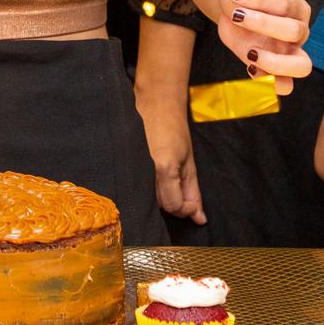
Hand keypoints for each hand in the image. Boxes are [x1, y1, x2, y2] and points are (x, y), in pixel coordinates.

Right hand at [137, 91, 203, 223]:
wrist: (155, 104)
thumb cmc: (175, 129)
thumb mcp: (190, 163)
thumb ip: (194, 192)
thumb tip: (199, 219)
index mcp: (163, 169)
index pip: (173, 206)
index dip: (187, 209)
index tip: (192, 202)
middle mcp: (144, 171)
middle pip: (159, 206)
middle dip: (174, 201)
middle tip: (179, 185)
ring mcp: (132, 168)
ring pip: (146, 199)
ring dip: (159, 195)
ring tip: (165, 176)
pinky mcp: (124, 166)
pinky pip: (137, 188)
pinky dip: (147, 188)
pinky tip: (151, 174)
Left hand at [211, 0, 311, 95]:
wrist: (236, 13)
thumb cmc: (242, 1)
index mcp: (295, 6)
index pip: (284, 3)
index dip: (259, 0)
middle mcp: (300, 31)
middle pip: (294, 31)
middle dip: (264, 24)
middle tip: (237, 16)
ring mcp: (292, 54)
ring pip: (301, 67)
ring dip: (275, 62)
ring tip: (250, 52)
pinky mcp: (279, 72)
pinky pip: (283, 85)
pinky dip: (267, 79)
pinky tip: (249, 65)